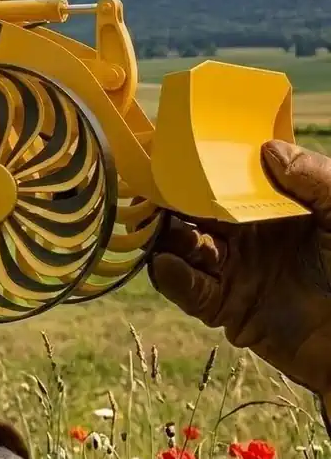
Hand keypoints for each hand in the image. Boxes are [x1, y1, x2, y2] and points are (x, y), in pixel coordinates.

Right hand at [149, 140, 330, 404]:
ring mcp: (231, 271)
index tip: (169, 153)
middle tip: (146, 191)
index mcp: (268, 207)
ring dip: (163, 237)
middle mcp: (243, 235)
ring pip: (180, 247)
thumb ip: (317, 178)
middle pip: (190, 212)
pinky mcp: (223, 308)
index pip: (223, 181)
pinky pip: (187, 290)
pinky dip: (171, 276)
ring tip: (154, 227)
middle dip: (166, 201)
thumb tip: (268, 150)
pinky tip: (166, 263)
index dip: (197, 168)